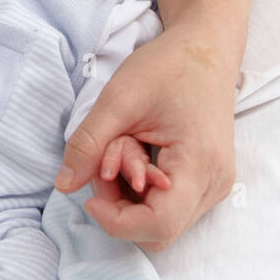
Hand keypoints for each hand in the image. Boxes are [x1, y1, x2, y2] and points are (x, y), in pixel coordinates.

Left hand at [55, 23, 237, 250]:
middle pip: (158, 231)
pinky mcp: (206, 182)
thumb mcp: (118, 99)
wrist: (206, 49)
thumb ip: (89, 144)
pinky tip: (133, 159)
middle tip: (103, 167)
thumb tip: (64, 186)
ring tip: (120, 154)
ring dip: (128, 200)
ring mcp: (214, 186)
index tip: (90, 195)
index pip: (158, 224)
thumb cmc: (167, 66)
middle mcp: (215, 184)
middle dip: (119, 209)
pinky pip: (168, 208)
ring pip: (161, 223)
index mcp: (200, 164)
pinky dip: (141, 194)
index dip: (116, 221)